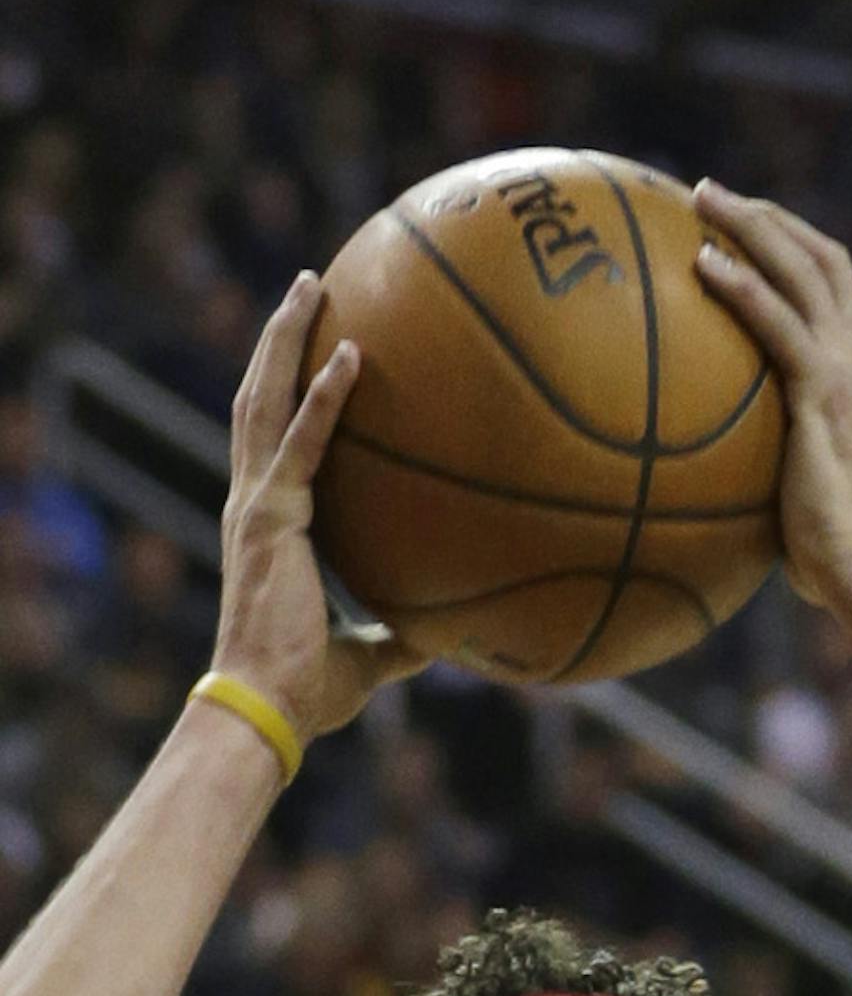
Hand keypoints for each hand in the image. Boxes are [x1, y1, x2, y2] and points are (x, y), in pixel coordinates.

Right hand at [210, 278, 420, 749]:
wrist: (267, 710)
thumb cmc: (309, 692)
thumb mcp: (371, 657)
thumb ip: (404, 637)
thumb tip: (453, 638)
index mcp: (270, 525)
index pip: (277, 439)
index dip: (289, 389)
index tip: (314, 345)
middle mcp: (255, 502)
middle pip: (261, 398)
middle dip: (280, 338)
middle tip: (308, 285)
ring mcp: (257, 505)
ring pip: (266, 400)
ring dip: (288, 339)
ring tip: (311, 285)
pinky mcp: (272, 517)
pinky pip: (303, 444)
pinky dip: (325, 397)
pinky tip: (352, 353)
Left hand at [693, 182, 851, 617]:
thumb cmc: (833, 556)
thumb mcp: (800, 493)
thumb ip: (769, 463)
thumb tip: (710, 482)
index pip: (840, 291)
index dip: (797, 249)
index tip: (751, 229)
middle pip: (822, 259)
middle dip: (768, 216)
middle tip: (712, 195)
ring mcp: (847, 371)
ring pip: (803, 269)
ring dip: (751, 223)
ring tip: (701, 197)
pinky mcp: (824, 392)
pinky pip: (777, 321)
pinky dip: (741, 283)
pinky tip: (702, 262)